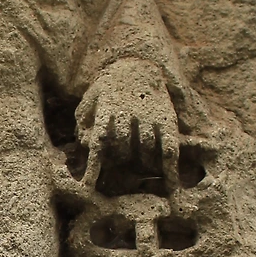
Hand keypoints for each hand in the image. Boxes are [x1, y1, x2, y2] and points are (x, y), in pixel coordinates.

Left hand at [77, 58, 179, 194]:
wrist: (139, 65)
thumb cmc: (109, 88)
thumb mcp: (90, 98)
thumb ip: (83, 119)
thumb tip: (83, 142)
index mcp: (109, 109)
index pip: (100, 141)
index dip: (94, 166)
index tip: (87, 186)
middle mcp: (131, 115)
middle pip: (123, 150)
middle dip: (119, 161)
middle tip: (119, 163)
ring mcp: (151, 119)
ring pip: (146, 152)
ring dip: (141, 166)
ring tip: (138, 169)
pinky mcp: (168, 122)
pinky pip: (170, 150)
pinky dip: (171, 172)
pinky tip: (173, 191)